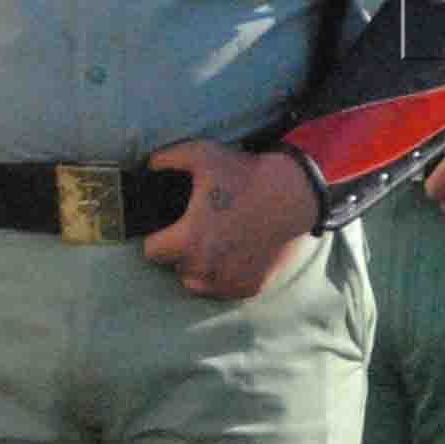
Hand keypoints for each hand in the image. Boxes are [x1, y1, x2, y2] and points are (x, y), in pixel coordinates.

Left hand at [141, 140, 319, 298]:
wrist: (295, 194)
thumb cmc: (247, 174)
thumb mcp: (203, 154)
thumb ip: (167, 158)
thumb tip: (149, 166)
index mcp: (189, 240)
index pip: (152, 251)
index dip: (159, 237)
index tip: (172, 228)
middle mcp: (205, 268)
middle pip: (175, 267)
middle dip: (182, 251)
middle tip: (200, 230)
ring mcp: (228, 280)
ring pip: (197, 283)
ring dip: (200, 268)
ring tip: (215, 245)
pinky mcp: (249, 288)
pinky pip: (223, 288)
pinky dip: (224, 276)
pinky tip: (234, 254)